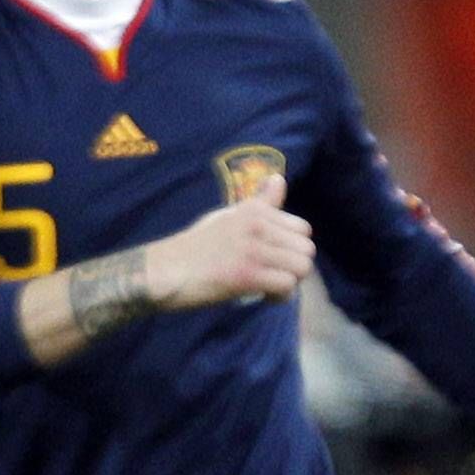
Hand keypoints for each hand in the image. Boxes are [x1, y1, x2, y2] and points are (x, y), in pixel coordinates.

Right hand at [147, 176, 312, 310]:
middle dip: (294, 266)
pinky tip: (263, 296)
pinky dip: (279, 296)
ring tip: (268, 286)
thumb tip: (279, 178)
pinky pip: (287, 286)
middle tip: (273, 275)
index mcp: (254, 210)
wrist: (167, 270)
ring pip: (301, 268)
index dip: (292, 248)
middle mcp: (257, 225)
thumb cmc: (196, 246)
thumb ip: (260, 203)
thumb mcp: (229, 216)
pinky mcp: (247, 275)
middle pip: (307, 249)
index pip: (302, 228)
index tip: (273, 258)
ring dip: (289, 282)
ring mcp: (253, 250)